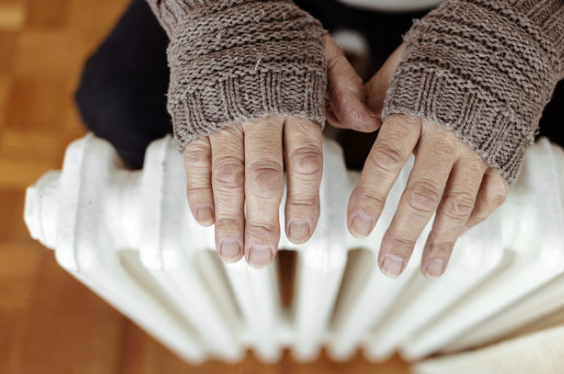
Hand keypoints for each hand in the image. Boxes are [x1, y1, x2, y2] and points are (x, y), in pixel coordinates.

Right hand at [183, 36, 378, 266]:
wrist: (225, 9)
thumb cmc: (279, 38)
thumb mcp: (322, 54)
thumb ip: (344, 89)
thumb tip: (369, 122)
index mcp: (296, 104)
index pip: (303, 161)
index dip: (302, 201)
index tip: (300, 235)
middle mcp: (259, 115)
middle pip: (262, 177)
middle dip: (262, 221)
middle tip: (262, 257)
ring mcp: (224, 118)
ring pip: (226, 175)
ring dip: (228, 217)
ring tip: (232, 251)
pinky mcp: (195, 118)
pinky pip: (194, 158)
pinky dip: (197, 190)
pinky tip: (203, 219)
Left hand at [348, 46, 509, 277]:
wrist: (514, 36)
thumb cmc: (452, 48)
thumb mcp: (406, 62)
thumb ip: (375, 93)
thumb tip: (351, 119)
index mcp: (417, 109)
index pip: (387, 159)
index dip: (371, 196)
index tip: (357, 227)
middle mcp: (449, 133)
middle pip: (423, 193)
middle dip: (403, 234)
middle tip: (387, 265)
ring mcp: (482, 147)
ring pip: (459, 203)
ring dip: (441, 241)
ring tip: (427, 269)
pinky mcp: (507, 153)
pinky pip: (492, 194)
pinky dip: (474, 219)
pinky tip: (456, 238)